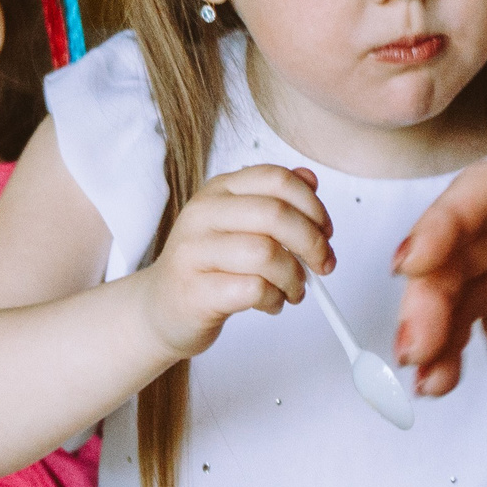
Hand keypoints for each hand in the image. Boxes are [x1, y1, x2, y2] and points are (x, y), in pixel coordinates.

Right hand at [134, 165, 332, 359]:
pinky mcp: (195, 290)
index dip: (312, 205)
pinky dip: (274, 299)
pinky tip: (270, 303)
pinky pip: (253, 289)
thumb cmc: (207, 266)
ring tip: (293, 290)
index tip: (325, 231)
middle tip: (322, 265)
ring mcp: (194, 251)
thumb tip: (310, 179)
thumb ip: (273, 199)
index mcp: (219, 190)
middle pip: (276, 214)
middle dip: (312, 243)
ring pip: (266, 253)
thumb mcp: (238, 223)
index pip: (276, 179)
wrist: (161, 308)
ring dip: (294, 277)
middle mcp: (203, 214)